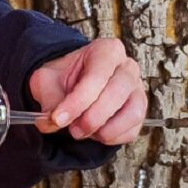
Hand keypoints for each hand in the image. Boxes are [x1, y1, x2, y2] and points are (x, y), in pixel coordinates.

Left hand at [26, 38, 146, 144]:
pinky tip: (95, 133)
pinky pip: (133, 130)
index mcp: (106, 50)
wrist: (74, 83)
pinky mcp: (141, 110)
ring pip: (132, 113)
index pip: (96, 77)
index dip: (77, 102)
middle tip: (72, 129)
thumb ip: (48, 97)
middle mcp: (127, 67)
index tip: (58, 119)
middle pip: (116, 95)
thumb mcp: (47, 79)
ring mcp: (137, 89)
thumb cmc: (64, 78)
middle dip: (91, 118)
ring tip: (83, 132)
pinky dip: (112, 137)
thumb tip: (51, 121)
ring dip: (105, 130)